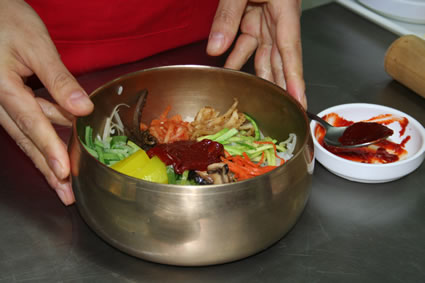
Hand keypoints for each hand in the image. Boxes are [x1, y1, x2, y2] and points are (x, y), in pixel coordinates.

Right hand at [0, 0, 92, 204]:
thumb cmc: (6, 20)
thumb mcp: (36, 46)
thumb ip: (60, 79)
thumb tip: (83, 109)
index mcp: (4, 88)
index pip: (32, 124)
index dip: (49, 150)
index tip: (64, 173)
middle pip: (27, 140)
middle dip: (48, 169)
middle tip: (65, 194)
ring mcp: (1, 102)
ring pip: (27, 135)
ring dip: (47, 156)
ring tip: (65, 180)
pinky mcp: (7, 98)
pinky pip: (27, 120)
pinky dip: (46, 133)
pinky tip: (64, 141)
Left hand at [207, 0, 306, 108]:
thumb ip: (227, 16)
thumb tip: (216, 46)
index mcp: (285, 9)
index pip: (291, 51)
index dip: (294, 79)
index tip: (298, 100)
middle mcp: (278, 18)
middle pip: (280, 59)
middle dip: (282, 86)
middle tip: (282, 109)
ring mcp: (265, 19)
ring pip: (263, 55)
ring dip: (258, 77)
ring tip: (256, 99)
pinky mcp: (252, 16)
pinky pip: (246, 43)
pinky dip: (237, 59)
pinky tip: (231, 73)